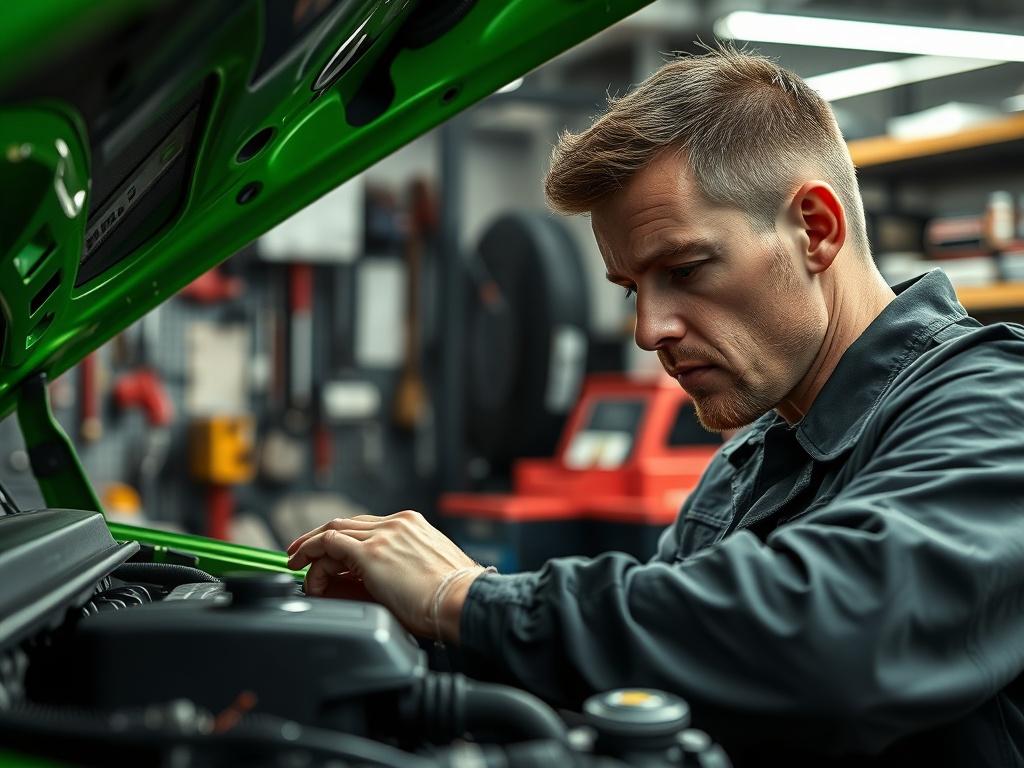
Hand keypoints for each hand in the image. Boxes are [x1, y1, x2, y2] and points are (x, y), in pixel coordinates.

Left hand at [286, 510, 481, 638]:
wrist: (463, 600)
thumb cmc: (452, 597)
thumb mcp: (422, 575)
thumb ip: (396, 570)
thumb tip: (365, 584)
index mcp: (413, 525)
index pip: (367, 526)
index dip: (343, 539)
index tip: (330, 553)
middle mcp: (397, 523)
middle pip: (346, 523)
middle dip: (319, 536)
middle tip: (301, 551)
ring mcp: (384, 535)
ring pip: (333, 531)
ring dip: (311, 547)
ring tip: (296, 563)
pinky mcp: (371, 552)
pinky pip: (329, 545)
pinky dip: (313, 556)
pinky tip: (305, 571)